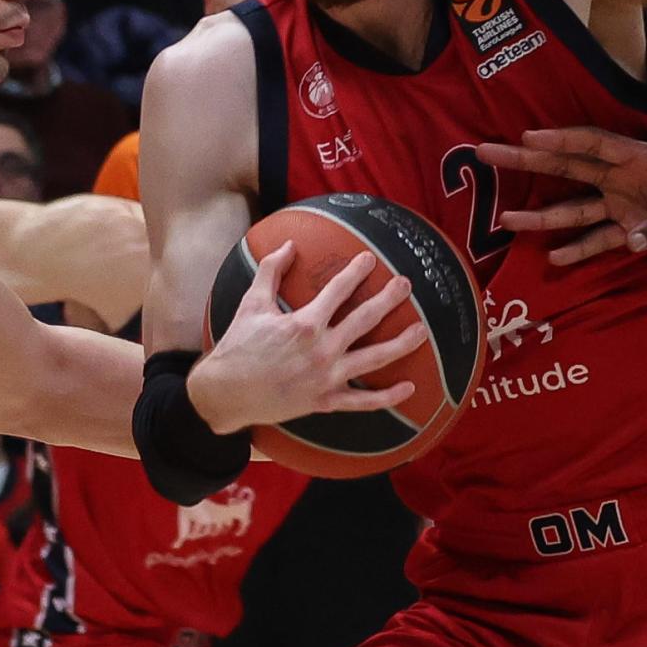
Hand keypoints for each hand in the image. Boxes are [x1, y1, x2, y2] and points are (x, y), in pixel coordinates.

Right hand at [186, 242, 428, 433]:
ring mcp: (327, 378)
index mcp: (304, 324)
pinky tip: (409, 387)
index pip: (339, 291)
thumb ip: (271, 270)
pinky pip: (363, 402)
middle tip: (405, 284)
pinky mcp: (326, 401)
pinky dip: (388, 397)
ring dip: (401, 344)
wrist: (225, 393)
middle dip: (389, 298)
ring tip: (421, 330)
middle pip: (365, 319)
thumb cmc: (237, 346)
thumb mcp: (251, 303)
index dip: (356, 272)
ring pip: (374, 359)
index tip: (370, 259)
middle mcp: (321, 350)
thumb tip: (289, 244)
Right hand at [477, 127, 646, 264]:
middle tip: (486, 153)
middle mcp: (620, 177)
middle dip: (527, 160)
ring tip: (505, 221)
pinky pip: (597, 239)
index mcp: (639, 157)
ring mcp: (621, 202)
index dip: (562, 140)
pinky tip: (553, 256)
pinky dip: (576, 249)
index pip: (594, 144)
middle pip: (567, 167)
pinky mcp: (628, 227)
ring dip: (541, 215)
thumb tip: (633, 240)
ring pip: (573, 207)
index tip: (528, 136)